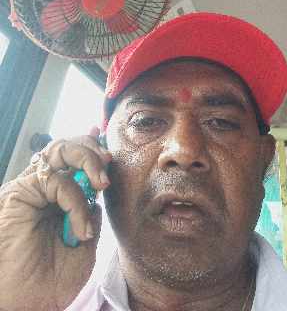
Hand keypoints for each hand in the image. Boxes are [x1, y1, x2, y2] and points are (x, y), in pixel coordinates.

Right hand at [0, 132, 111, 310]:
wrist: (28, 306)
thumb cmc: (51, 281)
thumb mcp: (85, 243)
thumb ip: (91, 213)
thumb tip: (97, 189)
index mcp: (57, 198)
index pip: (74, 160)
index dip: (92, 148)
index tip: (109, 148)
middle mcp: (42, 188)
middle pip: (67, 147)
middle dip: (92, 149)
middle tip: (108, 164)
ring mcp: (31, 189)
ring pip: (59, 151)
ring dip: (87, 159)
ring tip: (101, 182)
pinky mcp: (20, 194)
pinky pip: (56, 180)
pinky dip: (76, 199)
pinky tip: (81, 227)